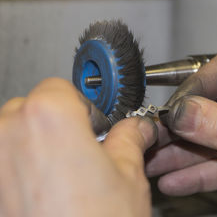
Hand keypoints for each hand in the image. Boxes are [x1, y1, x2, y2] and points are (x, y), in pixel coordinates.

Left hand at [0, 78, 156, 216]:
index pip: (62, 87)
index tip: (96, 127)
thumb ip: (131, 139)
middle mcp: (7, 134)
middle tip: (84, 153)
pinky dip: (18, 170)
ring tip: (65, 179)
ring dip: (36, 147)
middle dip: (59, 125)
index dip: (84, 108)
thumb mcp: (129, 174)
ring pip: (12, 136)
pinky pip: (2, 164)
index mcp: (48, 117)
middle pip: (33, 108)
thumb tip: (138, 128)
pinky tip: (45, 194)